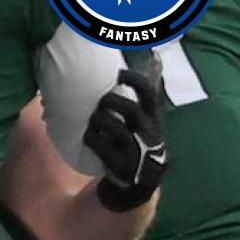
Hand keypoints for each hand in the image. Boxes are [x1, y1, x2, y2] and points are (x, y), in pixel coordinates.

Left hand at [86, 58, 167, 211]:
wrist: (139, 179)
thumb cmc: (139, 139)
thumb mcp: (148, 117)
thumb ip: (147, 93)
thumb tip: (155, 59)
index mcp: (153, 116)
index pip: (148, 93)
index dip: (133, 80)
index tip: (117, 73)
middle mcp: (147, 131)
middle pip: (131, 110)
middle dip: (112, 102)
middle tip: (99, 100)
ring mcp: (134, 148)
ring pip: (117, 129)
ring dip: (99, 120)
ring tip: (90, 116)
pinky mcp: (120, 164)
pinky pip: (102, 148)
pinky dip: (91, 138)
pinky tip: (85, 134)